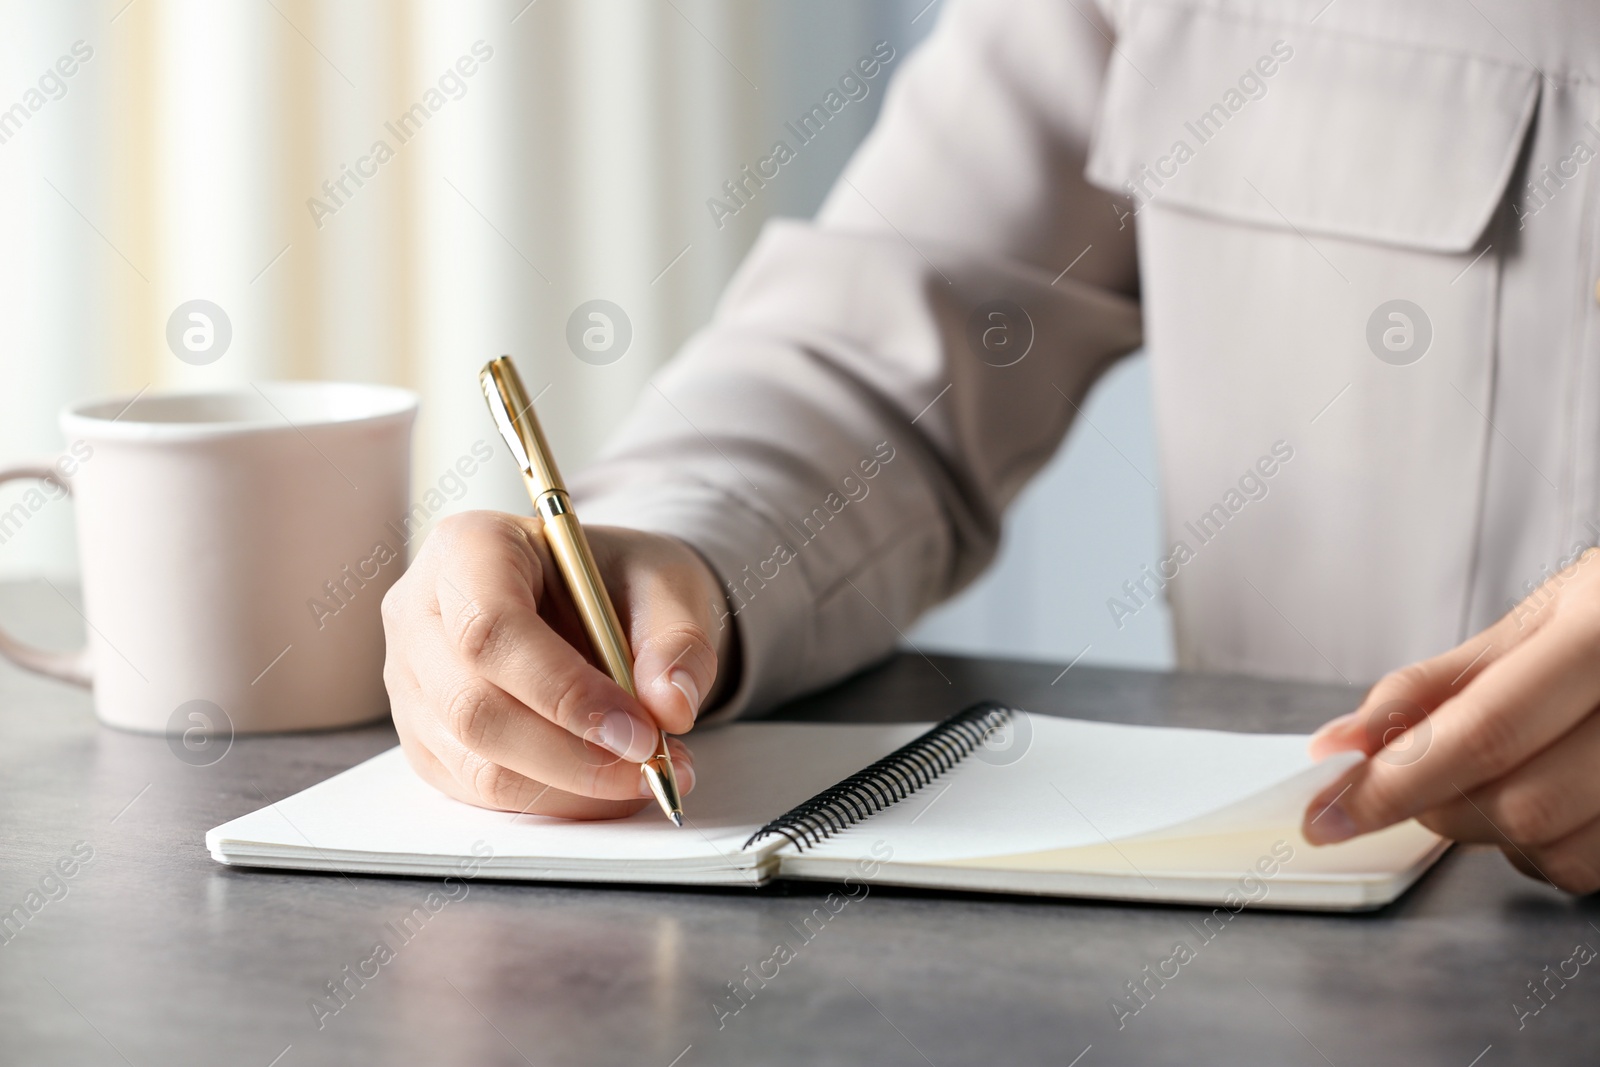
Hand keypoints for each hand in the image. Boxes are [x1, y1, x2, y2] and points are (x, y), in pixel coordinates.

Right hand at [381, 511, 734, 818]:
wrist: (591, 597)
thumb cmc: (616, 578)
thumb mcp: (666, 580)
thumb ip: (678, 637)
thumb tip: (671, 705)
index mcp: (468, 547)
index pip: (490, 628)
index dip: (563, 691)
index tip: (638, 731)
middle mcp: (421, 614)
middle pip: (474, 707)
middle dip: (572, 756)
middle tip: (651, 766)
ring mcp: (412, 682)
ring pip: (476, 763)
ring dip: (570, 789)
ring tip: (644, 776)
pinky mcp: (425, 739)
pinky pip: (481, 791)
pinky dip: (555, 801)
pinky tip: (608, 787)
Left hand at [1303, 548, 1599, 892]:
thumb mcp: (1533, 622)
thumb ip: (1431, 686)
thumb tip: (1340, 744)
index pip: (1483, 735)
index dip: (1392, 786)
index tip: (1326, 817)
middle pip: (1517, 804)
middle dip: (1438, 804)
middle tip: (1412, 778)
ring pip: (1554, 849)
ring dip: (1493, 833)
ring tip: (1495, 775)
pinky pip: (1590, 868)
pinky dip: (1543, 850)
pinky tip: (1544, 798)